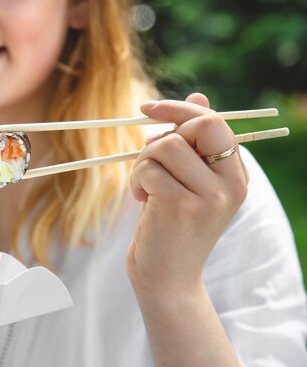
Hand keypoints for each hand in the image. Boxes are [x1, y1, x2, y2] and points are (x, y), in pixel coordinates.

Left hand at [127, 93, 247, 294]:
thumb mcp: (184, 180)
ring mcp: (210, 196)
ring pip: (167, 145)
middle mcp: (231, 184)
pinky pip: (149, 169)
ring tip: (144, 188)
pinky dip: (136, 181)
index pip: (215, 120)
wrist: (167, 279)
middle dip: (161, 135)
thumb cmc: (170, 225)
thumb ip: (191, 141)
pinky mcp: (182, 206)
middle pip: (199, 124)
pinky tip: (142, 201)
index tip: (147, 109)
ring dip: (143, 162)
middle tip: (147, 161)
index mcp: (235, 175)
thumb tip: (197, 93)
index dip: (180, 109)